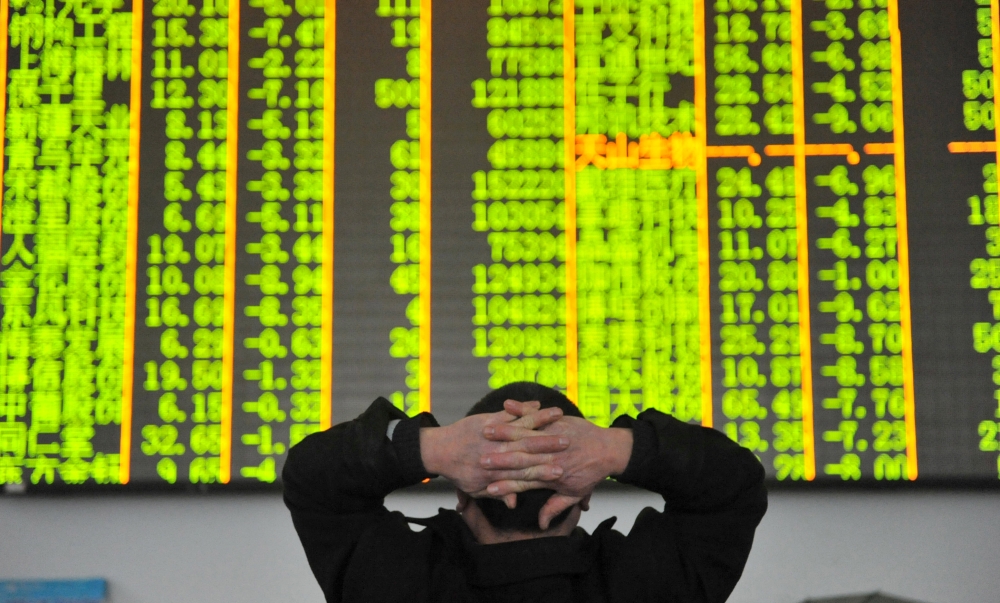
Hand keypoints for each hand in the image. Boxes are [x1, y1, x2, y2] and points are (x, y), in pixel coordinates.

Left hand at [420, 401, 568, 498]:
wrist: (437, 451)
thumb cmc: (459, 472)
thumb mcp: (477, 489)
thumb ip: (500, 493)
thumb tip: (513, 503)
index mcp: (498, 471)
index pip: (526, 471)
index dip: (545, 471)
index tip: (561, 470)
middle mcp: (498, 452)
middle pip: (528, 447)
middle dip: (550, 443)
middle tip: (568, 441)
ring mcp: (494, 434)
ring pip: (522, 426)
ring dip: (541, 420)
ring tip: (559, 415)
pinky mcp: (488, 419)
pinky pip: (509, 412)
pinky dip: (524, 408)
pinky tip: (539, 403)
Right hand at [481, 411, 632, 528]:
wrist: (609, 450)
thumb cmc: (590, 472)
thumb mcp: (574, 493)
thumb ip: (555, 507)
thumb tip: (541, 523)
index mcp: (551, 476)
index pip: (524, 482)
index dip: (506, 486)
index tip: (489, 488)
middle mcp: (550, 456)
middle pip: (520, 458)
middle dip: (499, 459)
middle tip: (480, 460)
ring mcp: (553, 437)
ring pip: (525, 434)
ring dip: (505, 432)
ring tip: (486, 431)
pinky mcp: (557, 422)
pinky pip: (536, 415)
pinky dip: (522, 409)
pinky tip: (507, 404)